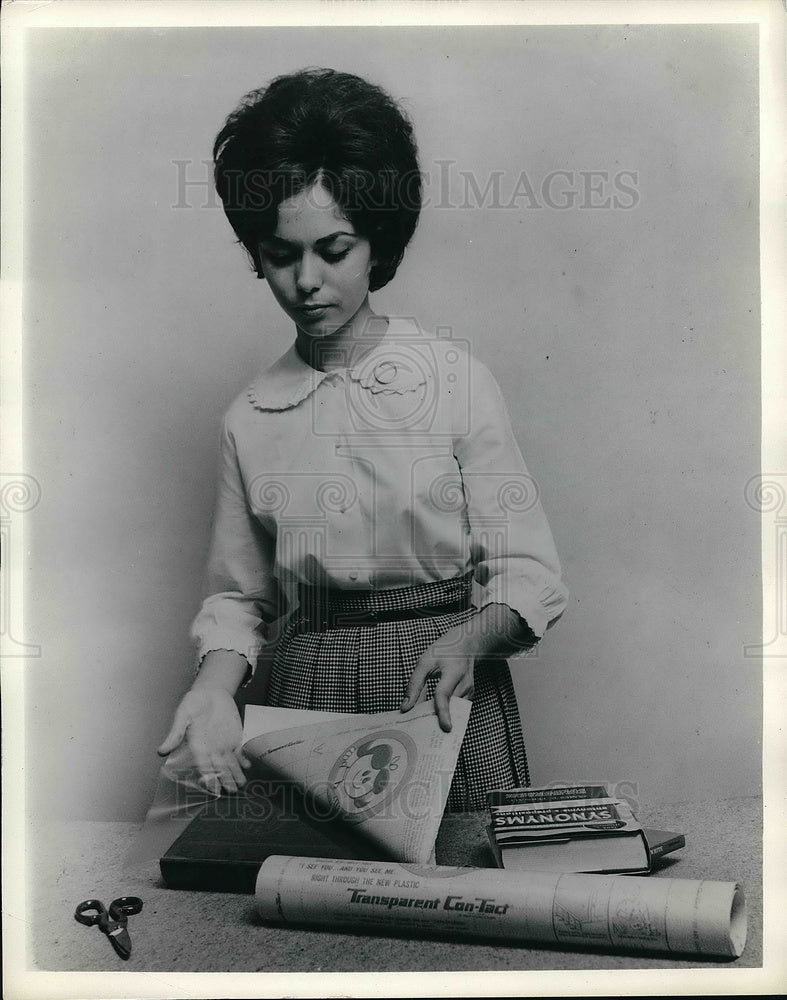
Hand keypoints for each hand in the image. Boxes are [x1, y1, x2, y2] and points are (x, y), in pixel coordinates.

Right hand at [157, 688, 249, 793]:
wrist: (210, 691)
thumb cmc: (193, 703)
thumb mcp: (182, 715)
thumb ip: (175, 733)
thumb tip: (160, 751)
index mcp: (197, 746)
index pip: (203, 766)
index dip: (209, 777)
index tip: (213, 789)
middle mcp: (211, 748)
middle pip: (219, 767)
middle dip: (225, 779)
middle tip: (232, 791)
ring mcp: (223, 744)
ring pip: (230, 763)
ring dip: (236, 773)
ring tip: (241, 784)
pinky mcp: (234, 737)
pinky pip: (239, 751)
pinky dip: (243, 758)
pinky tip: (248, 766)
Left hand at [399, 604, 534, 731]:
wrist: (467, 644)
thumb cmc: (444, 650)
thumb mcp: (424, 661)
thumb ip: (414, 684)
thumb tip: (406, 706)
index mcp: (452, 672)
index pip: (445, 694)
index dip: (443, 711)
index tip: (445, 727)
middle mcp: (465, 684)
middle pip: (450, 707)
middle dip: (436, 720)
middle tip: (420, 733)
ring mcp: (469, 691)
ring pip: (453, 711)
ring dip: (439, 718)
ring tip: (422, 725)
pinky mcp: (469, 696)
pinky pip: (455, 709)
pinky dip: (444, 713)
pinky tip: (431, 715)